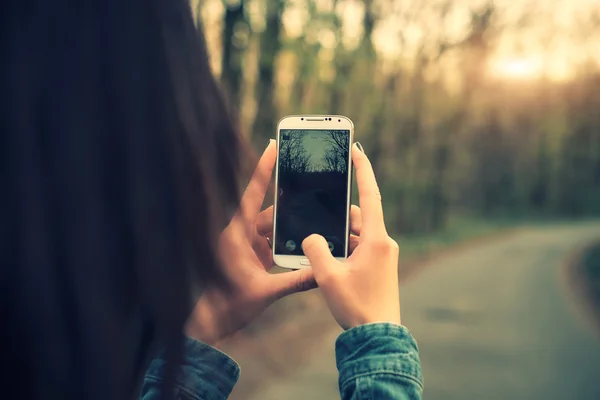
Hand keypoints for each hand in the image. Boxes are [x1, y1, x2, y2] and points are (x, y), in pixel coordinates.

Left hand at [186, 140, 316, 346]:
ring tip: (314, 217)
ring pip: (273, 227)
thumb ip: (296, 281)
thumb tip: (322, 272)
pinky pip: (272, 241)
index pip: (253, 194)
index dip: (264, 169)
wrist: (213, 322)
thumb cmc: (229, 306)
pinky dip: (286, 241)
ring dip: (290, 226)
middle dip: (290, 203)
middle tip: (310, 184)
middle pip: (269, 211)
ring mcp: (246, 244)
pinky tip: (304, 241)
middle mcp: (240, 234)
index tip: (273, 145)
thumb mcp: (266, 293)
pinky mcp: (251, 255)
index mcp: (237, 234)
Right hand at [302, 143, 400, 329]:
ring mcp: (382, 255)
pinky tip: (327, 261)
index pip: (370, 195)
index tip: (357, 150)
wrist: (377, 337)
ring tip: (319, 250)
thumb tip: (312, 237)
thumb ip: (315, 249)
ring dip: (338, 236)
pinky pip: (358, 247)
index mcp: (376, 239)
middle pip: (357, 217)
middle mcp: (382, 243)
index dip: (363, 170)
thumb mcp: (328, 276)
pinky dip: (343, 248)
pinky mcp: (378, 265)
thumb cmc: (356, 306)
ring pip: (355, 233)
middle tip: (316, 218)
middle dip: (336, 217)